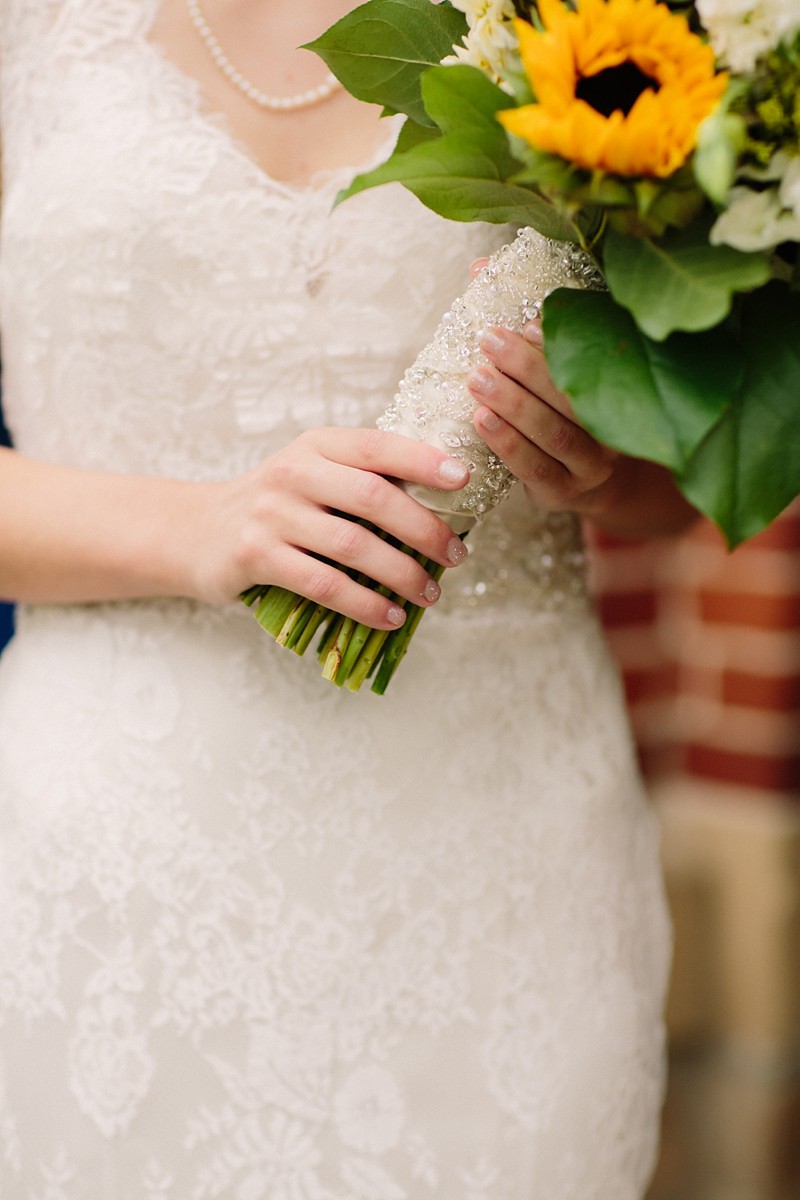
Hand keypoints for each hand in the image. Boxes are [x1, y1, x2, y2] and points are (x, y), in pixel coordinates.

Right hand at [189, 427, 469, 627]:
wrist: (198, 532)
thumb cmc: (276, 507)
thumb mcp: (313, 476)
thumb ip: (362, 482)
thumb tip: (441, 511)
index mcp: (318, 445)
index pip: (378, 445)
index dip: (423, 460)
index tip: (462, 479)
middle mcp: (294, 472)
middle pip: (374, 497)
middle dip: (425, 529)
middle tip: (456, 556)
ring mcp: (272, 514)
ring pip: (353, 546)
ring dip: (401, 574)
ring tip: (430, 593)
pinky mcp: (256, 556)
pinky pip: (324, 584)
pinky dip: (364, 605)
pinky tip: (391, 617)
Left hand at [467, 320, 618, 513]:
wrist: (588, 486)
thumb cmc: (568, 421)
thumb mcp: (568, 385)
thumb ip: (550, 351)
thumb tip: (512, 303)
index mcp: (619, 397)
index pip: (592, 367)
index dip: (559, 346)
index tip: (527, 326)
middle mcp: (612, 434)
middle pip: (570, 399)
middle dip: (527, 367)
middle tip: (490, 341)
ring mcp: (589, 467)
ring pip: (553, 434)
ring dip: (513, 404)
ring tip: (478, 379)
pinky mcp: (563, 492)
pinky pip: (534, 468)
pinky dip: (507, 442)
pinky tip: (482, 419)